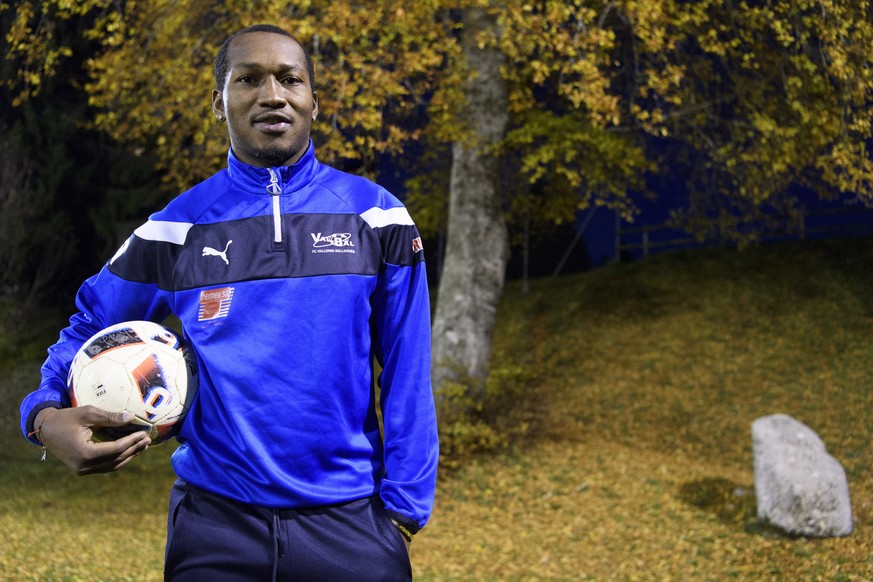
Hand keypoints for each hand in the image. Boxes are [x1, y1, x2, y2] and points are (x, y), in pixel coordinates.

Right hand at [35, 406, 151, 474]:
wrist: (45, 429)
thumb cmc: (66, 418)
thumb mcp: (88, 413)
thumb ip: (110, 417)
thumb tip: (131, 417)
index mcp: (85, 453)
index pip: (116, 449)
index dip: (132, 441)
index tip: (145, 433)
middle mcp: (84, 465)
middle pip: (117, 459)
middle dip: (134, 449)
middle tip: (148, 439)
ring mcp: (83, 470)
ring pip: (113, 465)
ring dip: (130, 455)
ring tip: (143, 445)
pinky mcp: (83, 469)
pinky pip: (106, 466)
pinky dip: (119, 459)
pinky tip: (130, 451)